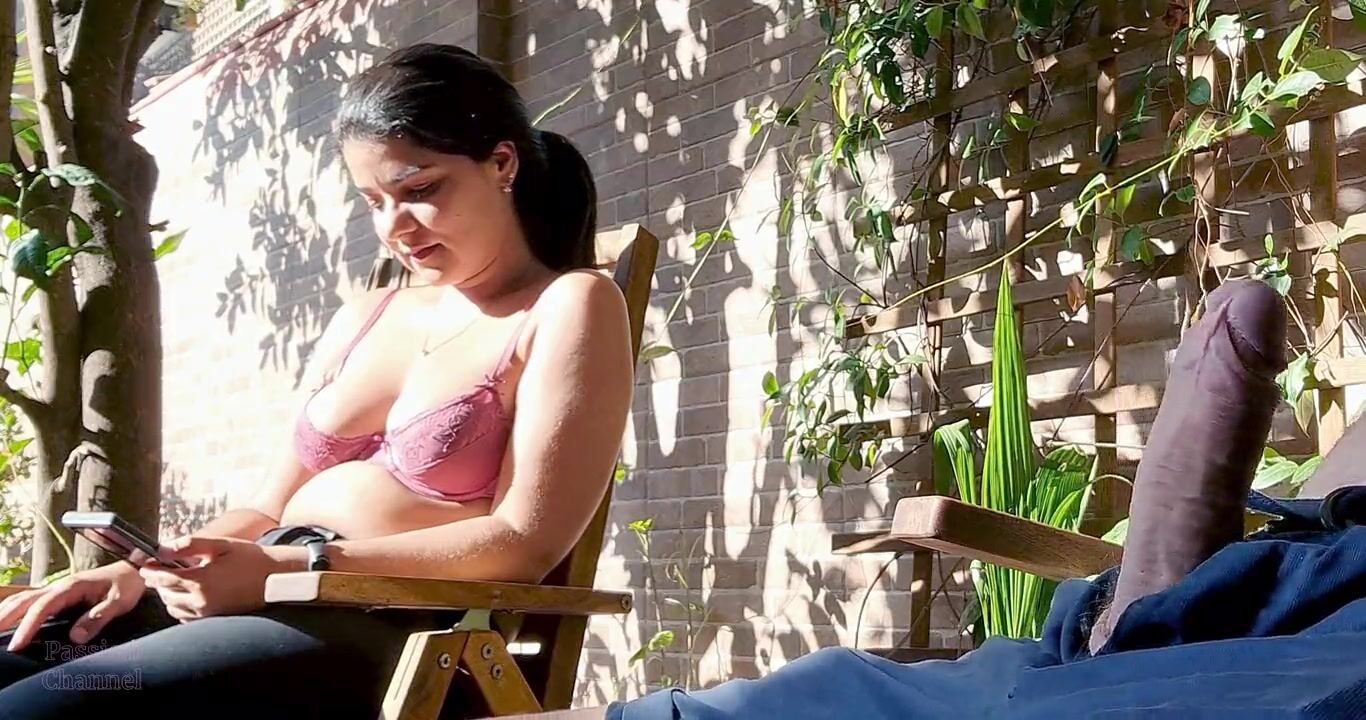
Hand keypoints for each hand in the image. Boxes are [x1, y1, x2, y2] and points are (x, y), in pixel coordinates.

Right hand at [0, 561, 144, 651]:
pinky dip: (15, 610)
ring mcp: (56, 590)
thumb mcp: (118, 602)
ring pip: (23, 599)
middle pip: (23, 600)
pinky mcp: (58, 595)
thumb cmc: (126, 585)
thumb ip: (97, 617)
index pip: (42, 607)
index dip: (28, 626)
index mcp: (71, 587)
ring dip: (6, 612)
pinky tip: (8, 621)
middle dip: (4, 618)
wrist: (132, 570)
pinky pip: (31, 602)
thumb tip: (75, 637)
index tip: (17, 645)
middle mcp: (59, 586)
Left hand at [138, 536, 304, 621]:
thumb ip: (191, 544)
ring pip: (173, 608)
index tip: (144, 565)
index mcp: (201, 580)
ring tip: (171, 583)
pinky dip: (179, 607)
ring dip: (168, 596)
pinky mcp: (214, 618)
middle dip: (157, 583)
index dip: (151, 571)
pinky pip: (186, 617)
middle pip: (166, 594)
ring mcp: (207, 612)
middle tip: (155, 572)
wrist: (275, 577)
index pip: (164, 578)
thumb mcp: (221, 545)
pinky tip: (185, 596)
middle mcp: (201, 600)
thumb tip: (164, 547)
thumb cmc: (250, 557)